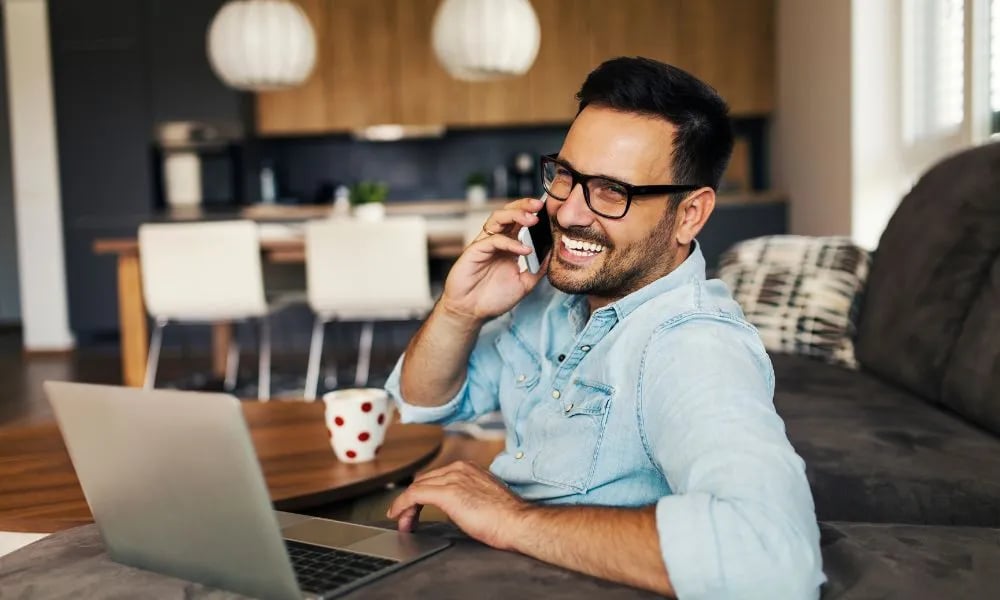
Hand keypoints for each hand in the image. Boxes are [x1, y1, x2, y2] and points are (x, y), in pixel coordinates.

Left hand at [386, 461, 527, 549]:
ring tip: (403, 523)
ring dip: (405, 506)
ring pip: (417, 488)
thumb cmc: (506, 518)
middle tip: (406, 521)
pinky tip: (397, 516)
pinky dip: (401, 505)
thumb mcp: (482, 499)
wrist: (517, 523)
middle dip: (411, 501)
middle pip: (423, 481)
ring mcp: (453, 478)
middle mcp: (459, 468)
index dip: (421, 496)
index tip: (416, 511)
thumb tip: (452, 509)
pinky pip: (414, 495)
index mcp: (469, 468)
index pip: (435, 478)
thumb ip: (465, 497)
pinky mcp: (447, 492)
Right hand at [439, 198, 549, 320]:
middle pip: (509, 214)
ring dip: (516, 214)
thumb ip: (537, 269)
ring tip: (532, 219)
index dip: (533, 214)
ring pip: (498, 218)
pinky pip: (494, 239)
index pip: (521, 223)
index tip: (549, 212)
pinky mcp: (475, 250)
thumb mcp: (524, 284)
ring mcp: (485, 244)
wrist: (472, 312)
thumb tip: (553, 253)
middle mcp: (497, 242)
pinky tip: (524, 249)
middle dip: (524, 206)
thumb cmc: (494, 299)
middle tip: (539, 206)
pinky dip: (511, 242)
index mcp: (509, 247)